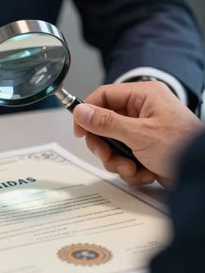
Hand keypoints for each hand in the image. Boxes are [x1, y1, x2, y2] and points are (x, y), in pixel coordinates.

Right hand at [73, 81, 203, 187]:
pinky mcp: (143, 148)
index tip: (79, 131)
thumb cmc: (182, 147)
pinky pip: (123, 156)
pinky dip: (130, 169)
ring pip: (112, 143)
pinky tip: (145, 173)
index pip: (103, 96)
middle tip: (106, 155)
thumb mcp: (139, 134)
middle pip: (104, 123)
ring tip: (132, 169)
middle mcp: (141, 110)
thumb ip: (106, 122)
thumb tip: (81, 112)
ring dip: (117, 160)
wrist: (203, 176)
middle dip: (104, 145)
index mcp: (143, 96)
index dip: (87, 112)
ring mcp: (142, 130)